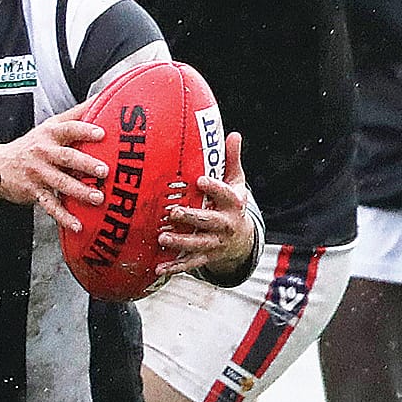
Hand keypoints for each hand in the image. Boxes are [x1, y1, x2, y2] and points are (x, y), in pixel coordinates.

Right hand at [0, 116, 108, 233]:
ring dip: (80, 191)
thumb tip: (102, 97)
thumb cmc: (33, 144)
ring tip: (98, 198)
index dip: (85, 130)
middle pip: (67, 157)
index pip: (69, 129)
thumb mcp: (50, 125)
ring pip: (60, 182)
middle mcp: (44, 152)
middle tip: (104, 171)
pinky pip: (50, 205)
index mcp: (50, 134)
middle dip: (86, 164)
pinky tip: (77, 225)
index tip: (102, 134)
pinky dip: (63, 217)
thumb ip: (75, 115)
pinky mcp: (33, 192)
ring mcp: (38, 173)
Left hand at [158, 130, 257, 278]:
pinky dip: (175, 267)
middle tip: (174, 212)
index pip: (225, 195)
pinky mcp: (207, 257)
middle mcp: (225, 225)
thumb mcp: (236, 182)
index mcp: (233, 204)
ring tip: (162, 238)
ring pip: (198, 244)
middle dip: (192, 218)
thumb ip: (232, 160)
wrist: (242, 240)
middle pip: (209, 222)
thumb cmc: (232, 204)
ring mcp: (216, 243)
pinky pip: (190, 263)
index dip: (214, 188)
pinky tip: (159, 268)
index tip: (200, 180)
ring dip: (181, 243)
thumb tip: (233, 134)